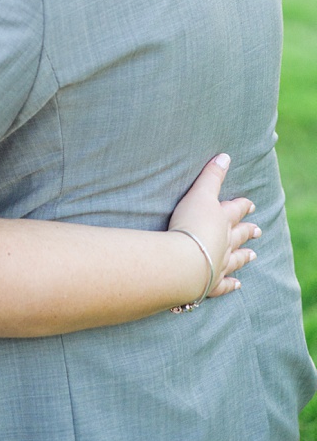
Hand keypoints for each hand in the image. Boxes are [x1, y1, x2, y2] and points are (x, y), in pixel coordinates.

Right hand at [168, 153, 258, 301]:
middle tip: (257, 230)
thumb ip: (210, 176)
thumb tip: (225, 156)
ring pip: (236, 259)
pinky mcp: (211, 282)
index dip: (242, 206)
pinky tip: (238, 284)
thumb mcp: (198, 194)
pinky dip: (231, 284)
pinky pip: (224, 284)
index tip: (250, 204)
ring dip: (244, 256)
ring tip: (253, 255)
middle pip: (239, 235)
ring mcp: (220, 263)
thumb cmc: (189, 224)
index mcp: (221, 220)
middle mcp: (225, 242)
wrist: (183, 260)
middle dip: (247, 231)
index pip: (235, 209)